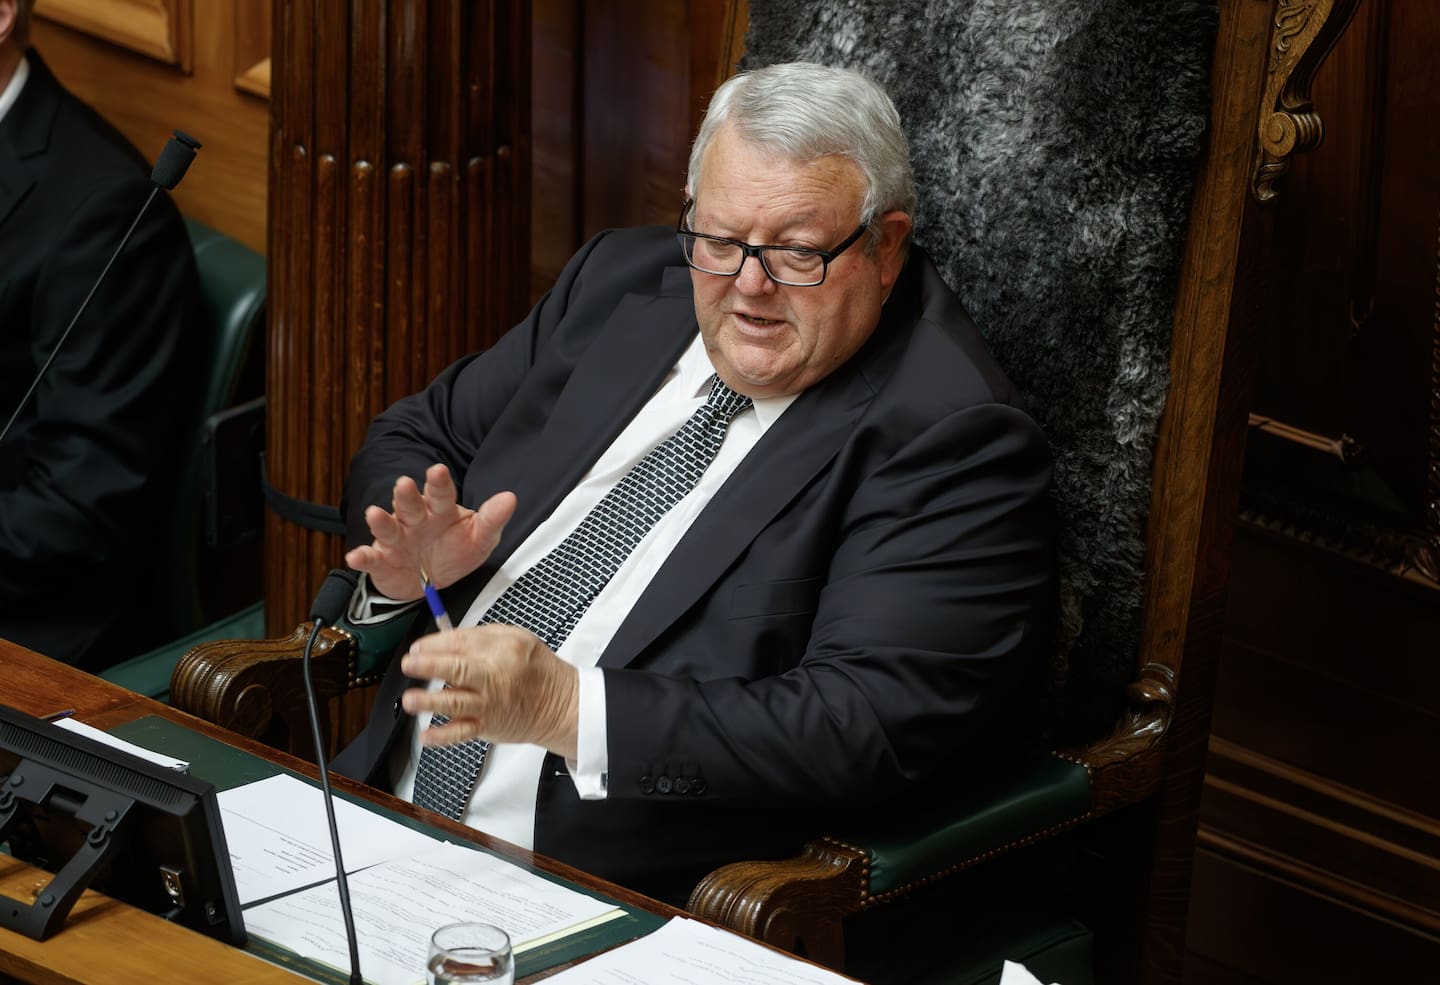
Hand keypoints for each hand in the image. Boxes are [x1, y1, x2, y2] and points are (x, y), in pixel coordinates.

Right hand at [344, 464, 515, 600]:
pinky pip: (371, 559)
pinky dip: (362, 558)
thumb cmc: (455, 552)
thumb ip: (492, 520)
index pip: (440, 494)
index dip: (438, 483)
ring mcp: (397, 540)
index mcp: (440, 511)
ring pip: (387, 527)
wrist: (432, 583)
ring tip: (374, 514)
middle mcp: (415, 520)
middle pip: (410, 505)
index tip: (437, 470)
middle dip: (406, 495)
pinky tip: (355, 556)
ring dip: (380, 521)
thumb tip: (509, 498)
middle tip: (404, 484)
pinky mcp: (382, 561)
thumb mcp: (480, 539)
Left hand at [400, 625, 580, 759]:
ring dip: (430, 702)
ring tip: (410, 700)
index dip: (434, 643)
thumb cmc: (537, 670)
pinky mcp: (487, 726)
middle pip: (458, 668)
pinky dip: (444, 736)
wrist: (559, 705)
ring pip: (456, 702)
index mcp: (501, 650)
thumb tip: (446, 639)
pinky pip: (462, 733)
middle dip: (430, 666)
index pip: (461, 642)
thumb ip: (482, 637)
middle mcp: (494, 676)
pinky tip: (426, 736)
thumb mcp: (518, 638)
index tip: (417, 648)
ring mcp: (489, 704)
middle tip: (409, 664)